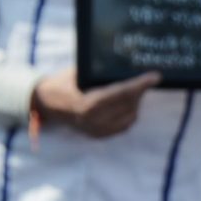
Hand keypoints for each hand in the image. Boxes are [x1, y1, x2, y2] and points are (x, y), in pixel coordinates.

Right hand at [33, 67, 160, 137]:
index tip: (155, 76)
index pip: (120, 93)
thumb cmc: (61, 83)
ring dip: (135, 102)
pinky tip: (128, 103)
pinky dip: (130, 113)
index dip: (139, 84)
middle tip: (147, 78)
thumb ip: (99, 73)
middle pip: (128, 105)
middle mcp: (93, 121)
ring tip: (135, 89)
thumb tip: (124, 65)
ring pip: (129, 117)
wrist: (45, 103)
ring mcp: (96, 130)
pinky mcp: (98, 135)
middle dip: (139, 91)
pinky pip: (123, 126)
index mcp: (87, 104)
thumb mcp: (78, 72)